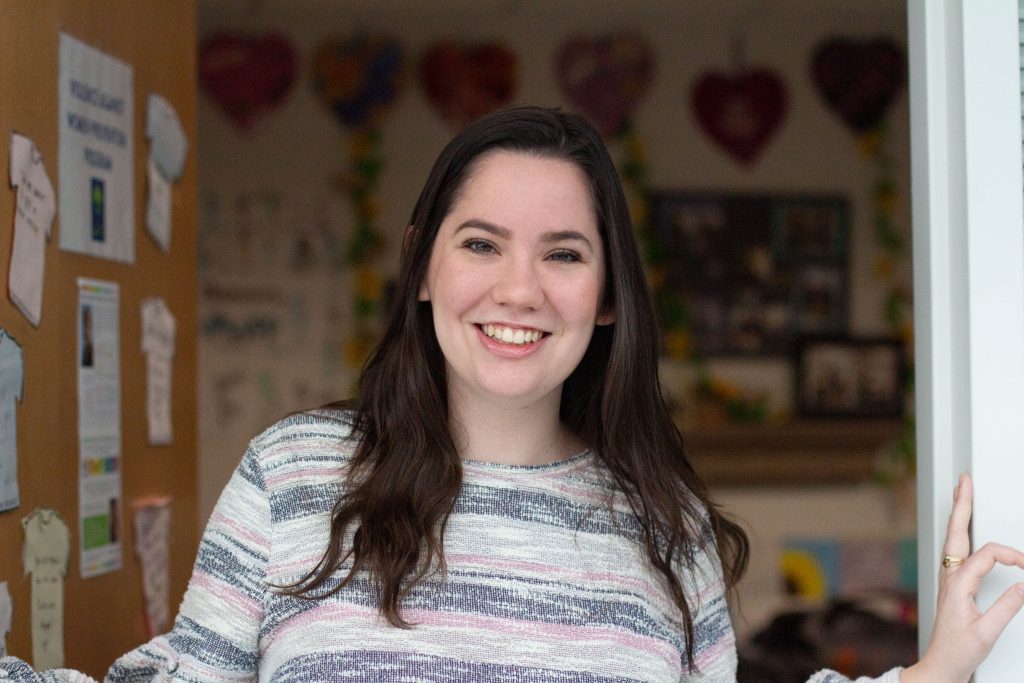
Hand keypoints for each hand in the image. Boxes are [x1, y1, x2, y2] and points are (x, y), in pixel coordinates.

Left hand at [901, 474, 1023, 682]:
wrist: (940, 666)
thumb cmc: (958, 651)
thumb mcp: (986, 632)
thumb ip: (1006, 607)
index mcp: (956, 584)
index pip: (986, 555)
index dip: (1011, 556)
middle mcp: (949, 577)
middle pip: (956, 532)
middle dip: (962, 504)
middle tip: (965, 481)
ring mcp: (948, 579)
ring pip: (954, 539)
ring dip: (959, 514)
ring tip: (962, 493)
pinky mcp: (952, 585)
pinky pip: (956, 551)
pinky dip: (961, 532)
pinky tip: (964, 528)